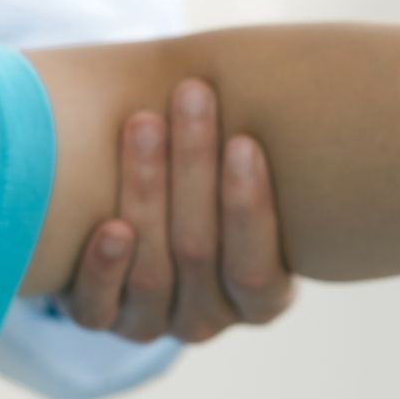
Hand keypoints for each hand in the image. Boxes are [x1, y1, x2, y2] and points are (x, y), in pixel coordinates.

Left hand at [61, 78, 295, 343]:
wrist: (137, 213)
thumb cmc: (209, 182)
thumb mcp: (240, 176)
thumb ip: (255, 153)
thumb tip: (300, 76)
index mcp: (261, 296)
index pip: (256, 267)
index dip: (249, 207)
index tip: (243, 140)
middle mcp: (208, 317)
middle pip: (199, 252)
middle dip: (193, 168)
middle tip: (191, 96)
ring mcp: (152, 323)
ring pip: (151, 272)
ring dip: (147, 192)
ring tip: (143, 124)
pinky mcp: (100, 318)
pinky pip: (99, 308)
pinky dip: (103, 267)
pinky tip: (109, 226)